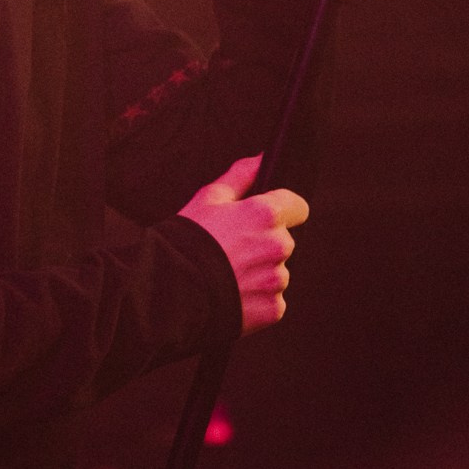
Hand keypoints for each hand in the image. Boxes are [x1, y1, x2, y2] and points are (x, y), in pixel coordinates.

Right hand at [177, 154, 309, 333]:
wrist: (170, 291)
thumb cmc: (186, 242)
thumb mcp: (208, 199)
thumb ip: (240, 176)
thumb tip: (260, 159)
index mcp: (266, 215)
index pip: (298, 207)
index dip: (282, 211)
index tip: (264, 220)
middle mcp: (278, 246)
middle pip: (284, 241)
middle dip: (265, 245)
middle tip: (234, 251)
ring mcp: (277, 279)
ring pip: (277, 272)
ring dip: (260, 273)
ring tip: (229, 276)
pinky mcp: (273, 308)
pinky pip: (273, 300)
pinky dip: (257, 299)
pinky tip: (233, 295)